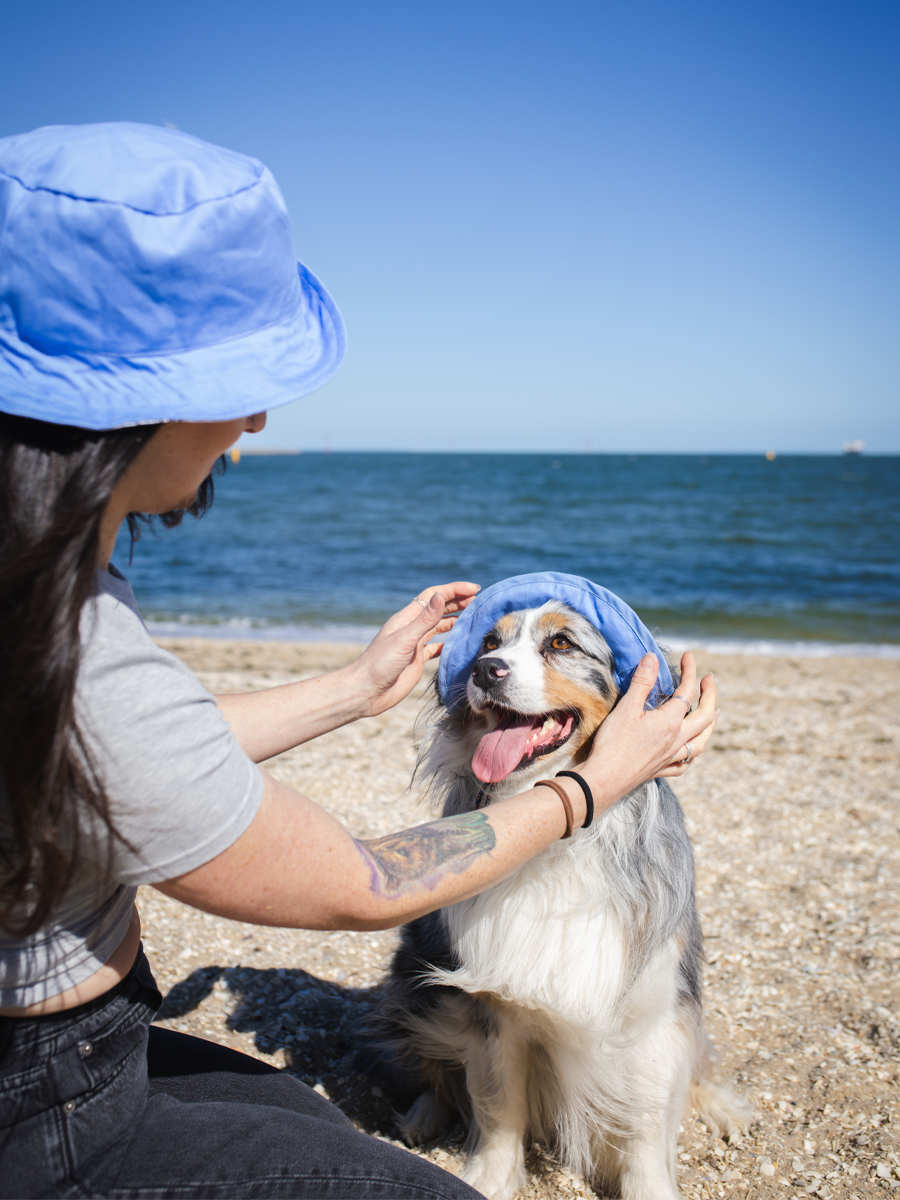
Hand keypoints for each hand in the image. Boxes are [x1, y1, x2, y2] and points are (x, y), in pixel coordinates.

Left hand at [348, 582, 479, 716]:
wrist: (366, 692)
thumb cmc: (380, 664)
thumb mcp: (404, 639)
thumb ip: (424, 619)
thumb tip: (441, 596)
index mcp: (407, 618)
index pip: (433, 596)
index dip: (453, 590)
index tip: (474, 589)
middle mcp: (412, 628)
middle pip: (438, 609)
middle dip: (458, 602)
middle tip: (479, 601)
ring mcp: (415, 644)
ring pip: (439, 627)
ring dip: (456, 621)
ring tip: (474, 618)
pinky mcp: (417, 660)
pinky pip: (437, 647)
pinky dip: (450, 643)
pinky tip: (461, 644)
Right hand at [580, 651, 718, 807]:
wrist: (605, 779)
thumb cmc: (614, 743)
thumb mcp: (627, 708)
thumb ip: (642, 682)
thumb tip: (653, 658)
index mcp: (671, 722)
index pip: (687, 692)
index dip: (690, 671)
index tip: (689, 655)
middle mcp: (677, 740)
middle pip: (705, 717)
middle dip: (710, 695)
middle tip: (709, 679)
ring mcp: (672, 757)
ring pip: (701, 741)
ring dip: (710, 725)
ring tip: (714, 714)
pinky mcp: (662, 770)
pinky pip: (686, 762)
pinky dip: (692, 753)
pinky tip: (691, 751)